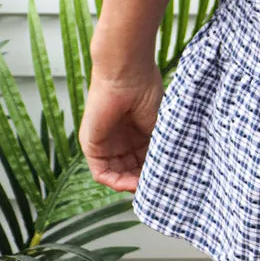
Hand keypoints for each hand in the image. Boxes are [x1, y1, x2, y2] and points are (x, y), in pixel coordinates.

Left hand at [78, 61, 164, 192]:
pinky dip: (116, 182)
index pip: (143, 160)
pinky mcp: (91, 145)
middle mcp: (120, 138)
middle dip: (143, 180)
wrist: (127, 74)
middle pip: (130, 170)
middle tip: (157, 186)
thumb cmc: (145, 89)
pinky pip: (101, 173)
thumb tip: (168, 171)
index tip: (167, 178)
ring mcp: (105, 142)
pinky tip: (131, 183)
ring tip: (146, 186)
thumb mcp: (158, 124)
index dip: (154, 171)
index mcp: (136, 131)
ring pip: (117, 174)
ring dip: (131, 184)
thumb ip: (158, 147)